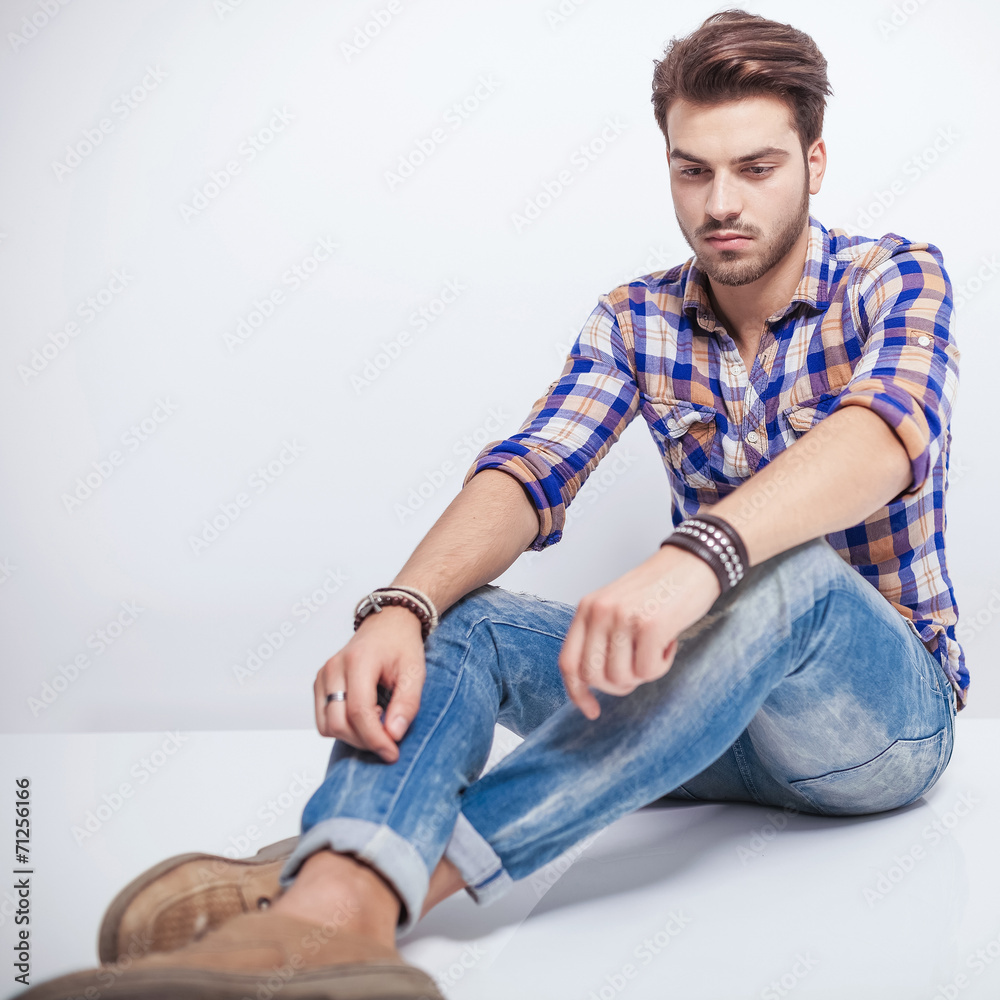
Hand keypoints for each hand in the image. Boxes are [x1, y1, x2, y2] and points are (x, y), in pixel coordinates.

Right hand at [313, 606, 425, 762]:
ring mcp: (323, 675)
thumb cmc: (402, 646)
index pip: (359, 711)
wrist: (387, 625)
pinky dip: (342, 727)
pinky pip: (323, 720)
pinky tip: (364, 715)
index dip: (376, 739)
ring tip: (377, 721)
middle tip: (389, 740)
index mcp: (358, 661)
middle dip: (364, 741)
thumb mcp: (415, 672)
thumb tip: (393, 735)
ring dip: (352, 736)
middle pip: (339, 723)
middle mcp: (334, 668)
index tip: (392, 753)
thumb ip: (407, 704)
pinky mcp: (319, 683)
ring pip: (327, 726)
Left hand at [558, 545, 721, 719]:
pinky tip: (669, 642)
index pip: (568, 662)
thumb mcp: (617, 607)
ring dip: (644, 673)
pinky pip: (648, 671)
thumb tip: (597, 682)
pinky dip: (662, 665)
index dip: (577, 693)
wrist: (692, 562)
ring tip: (656, 649)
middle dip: (618, 686)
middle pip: (594, 676)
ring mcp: (622, 617)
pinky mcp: (650, 625)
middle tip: (639, 669)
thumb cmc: (658, 590)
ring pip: (622, 678)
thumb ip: (601, 636)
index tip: (592, 710)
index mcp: (587, 608)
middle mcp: (599, 611)